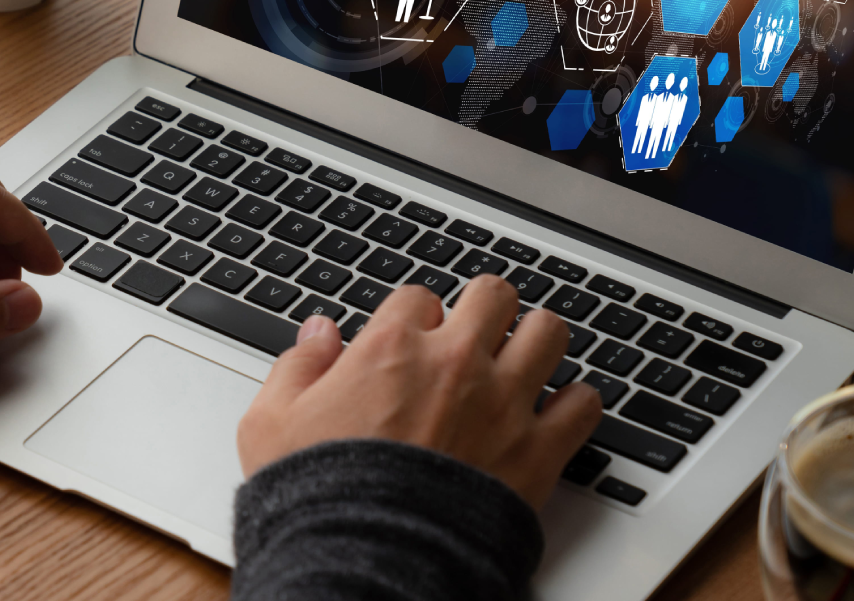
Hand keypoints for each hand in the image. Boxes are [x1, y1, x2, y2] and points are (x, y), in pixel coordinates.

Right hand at [236, 275, 602, 509]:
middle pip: (493, 295)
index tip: (412, 339)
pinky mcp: (539, 449)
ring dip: (538, 341)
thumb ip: (296, 367)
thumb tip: (317, 333)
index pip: (418, 296)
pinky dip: (575, 403)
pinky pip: (583, 404)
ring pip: (549, 333)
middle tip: (478, 331)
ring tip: (527, 356)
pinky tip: (558, 411)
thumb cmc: (319, 496)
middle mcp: (454, 362)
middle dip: (485, 308)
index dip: (414, 316)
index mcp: (390, 348)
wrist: (373, 557)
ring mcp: (503, 402)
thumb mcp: (270, 423)